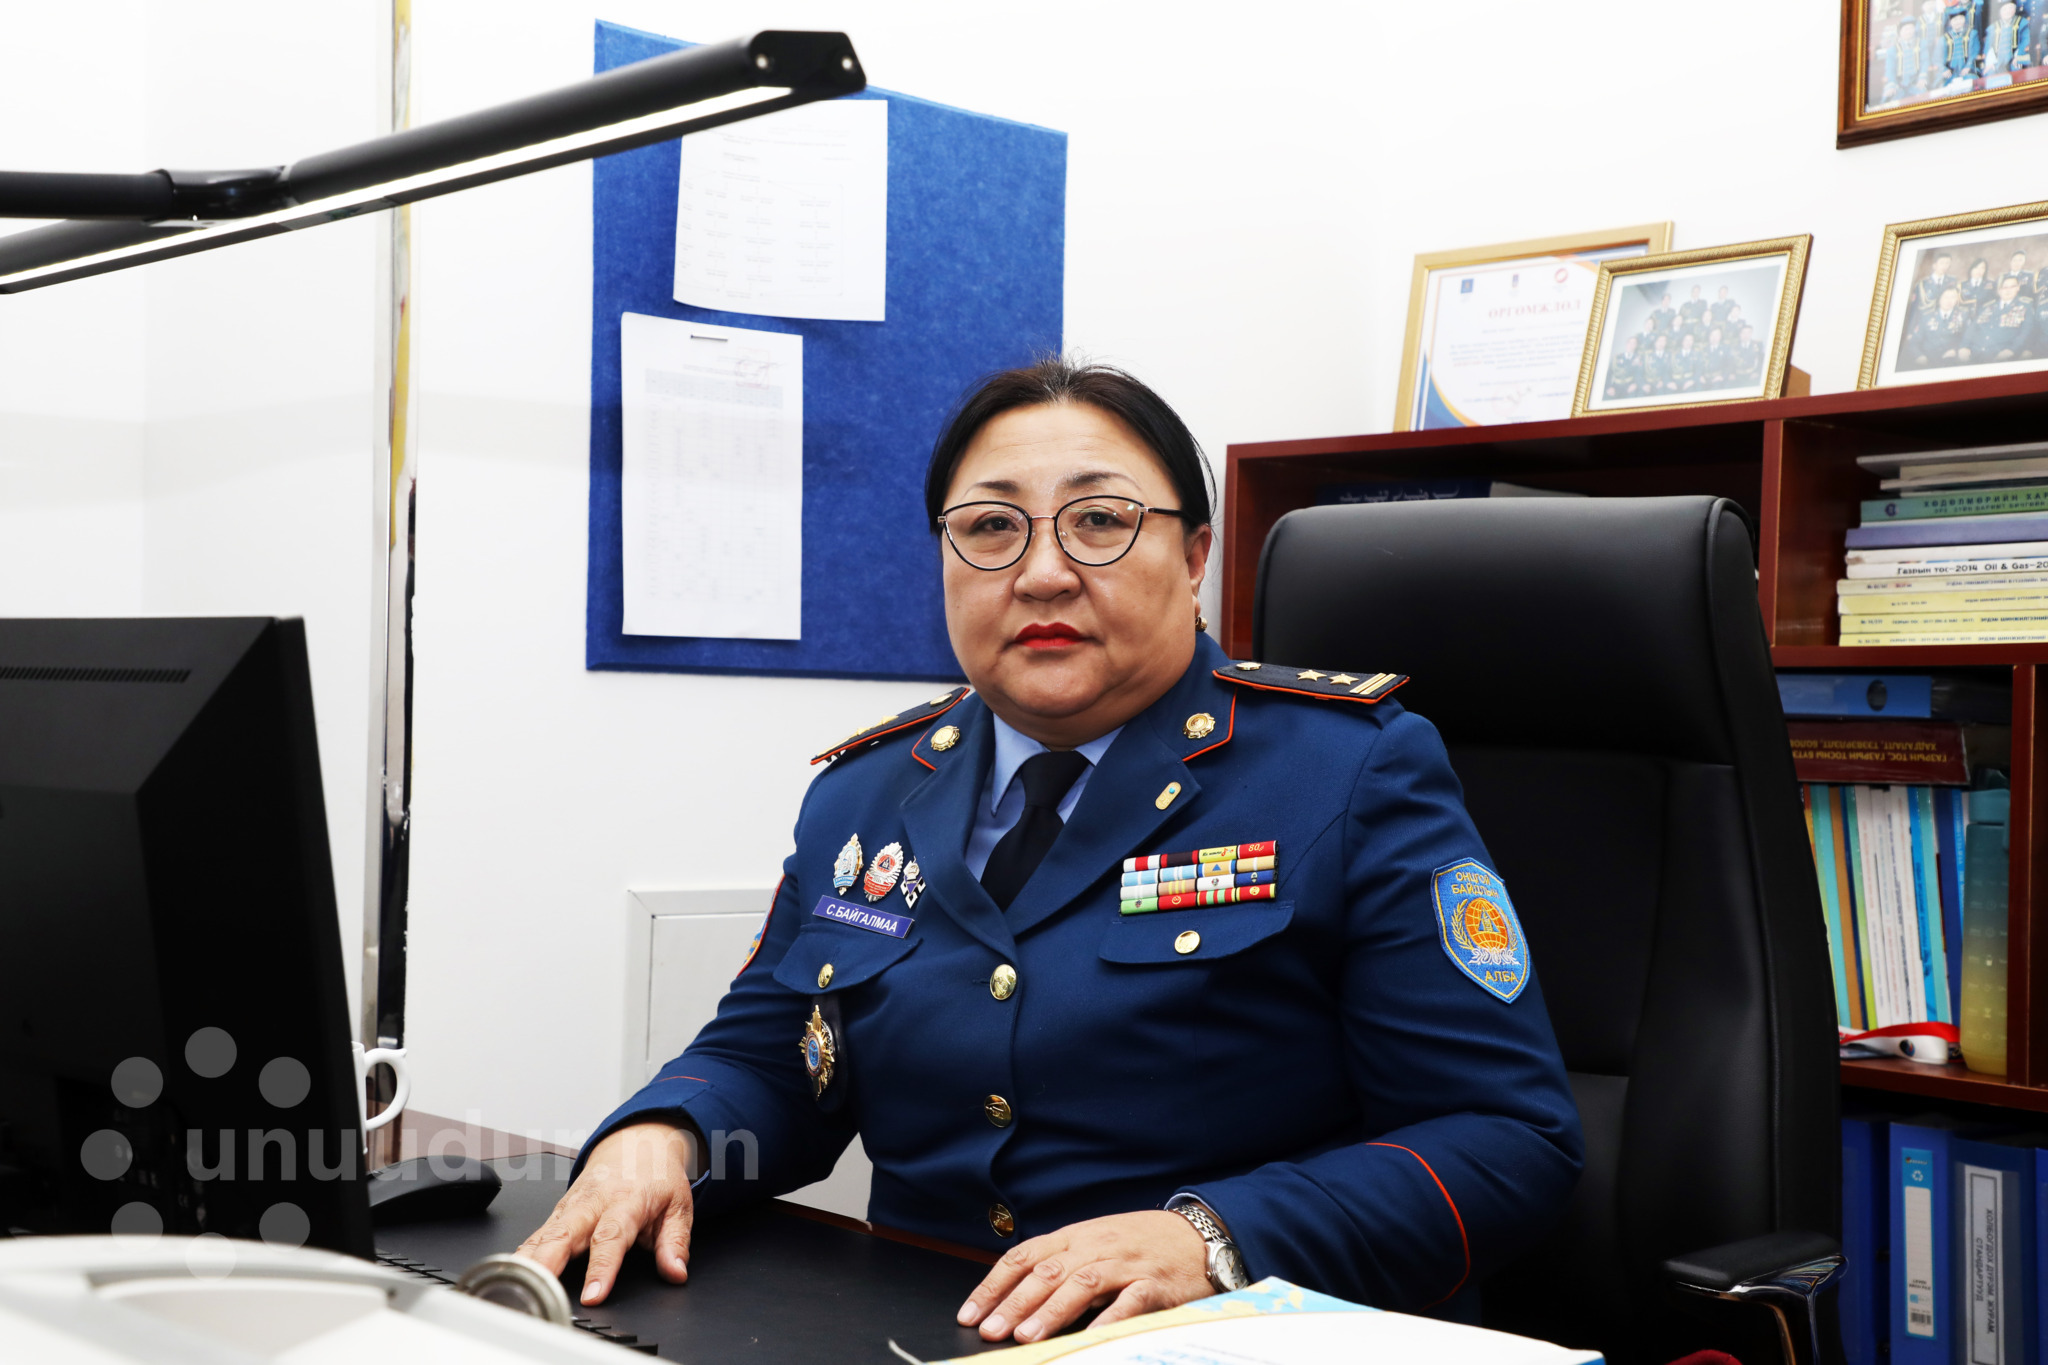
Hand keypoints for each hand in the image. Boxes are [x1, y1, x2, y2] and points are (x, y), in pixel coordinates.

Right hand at [515, 1121, 696, 1305]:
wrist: (637, 1143)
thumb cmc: (656, 1176)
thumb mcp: (678, 1206)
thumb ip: (675, 1242)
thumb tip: (676, 1272)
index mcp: (626, 1200)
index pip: (611, 1236)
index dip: (601, 1268)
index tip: (593, 1294)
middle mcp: (594, 1202)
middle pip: (566, 1234)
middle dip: (549, 1264)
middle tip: (540, 1292)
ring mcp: (572, 1205)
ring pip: (545, 1234)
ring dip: (530, 1260)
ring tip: (517, 1287)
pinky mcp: (559, 1211)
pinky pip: (538, 1233)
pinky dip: (523, 1253)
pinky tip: (511, 1272)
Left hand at [956, 1210, 1213, 1342]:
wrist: (1198, 1236)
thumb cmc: (1140, 1244)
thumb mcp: (1094, 1243)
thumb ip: (1060, 1265)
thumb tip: (1013, 1296)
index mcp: (1075, 1236)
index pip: (1024, 1257)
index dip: (993, 1286)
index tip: (970, 1313)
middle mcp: (1095, 1246)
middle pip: (1046, 1273)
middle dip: (1014, 1304)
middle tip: (990, 1331)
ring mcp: (1125, 1264)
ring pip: (1081, 1285)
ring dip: (1051, 1312)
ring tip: (1026, 1337)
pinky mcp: (1154, 1284)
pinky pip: (1129, 1302)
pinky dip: (1107, 1320)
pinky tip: (1090, 1338)